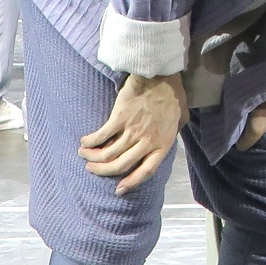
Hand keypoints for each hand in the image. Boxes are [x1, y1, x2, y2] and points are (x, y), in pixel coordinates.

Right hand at [80, 72, 186, 193]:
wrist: (161, 75)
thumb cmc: (173, 94)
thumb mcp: (181, 117)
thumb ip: (174, 131)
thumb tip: (171, 136)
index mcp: (163, 144)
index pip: (146, 171)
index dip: (131, 183)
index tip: (118, 190)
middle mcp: (147, 141)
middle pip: (121, 165)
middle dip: (103, 170)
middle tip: (91, 168)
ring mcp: (133, 131)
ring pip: (108, 154)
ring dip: (92, 157)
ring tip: (84, 154)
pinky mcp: (119, 119)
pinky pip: (101, 136)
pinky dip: (90, 142)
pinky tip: (84, 141)